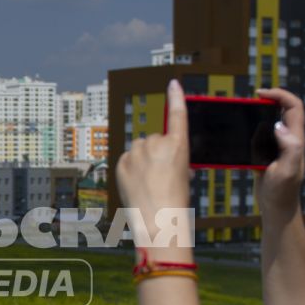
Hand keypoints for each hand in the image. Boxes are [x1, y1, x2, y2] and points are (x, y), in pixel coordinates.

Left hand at [115, 79, 193, 256]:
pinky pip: (127, 159)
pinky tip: (138, 184)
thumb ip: (172, 158)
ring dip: (143, 160)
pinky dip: (131, 168)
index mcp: (178, 146)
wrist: (157, 221)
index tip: (173, 83)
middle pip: (155, 140)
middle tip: (162, 176)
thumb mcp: (183, 175)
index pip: (177, 115)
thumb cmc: (175, 202)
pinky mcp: (122, 162)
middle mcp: (157, 143)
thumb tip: (162, 156)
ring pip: (140, 149)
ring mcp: (137, 152)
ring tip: (149, 183)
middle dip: (157, 153)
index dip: (176, 98)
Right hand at [254, 86, 304, 218]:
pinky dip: (251, 128)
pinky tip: (238, 133)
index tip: (260, 94)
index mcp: (295, 139)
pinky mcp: (267, 153)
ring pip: (271, 120)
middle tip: (249, 101)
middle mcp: (288, 139)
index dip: (280, 95)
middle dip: (269, 99)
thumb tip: (279, 126)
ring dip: (258, 112)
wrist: (277, 208)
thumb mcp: (288, 170)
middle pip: (283, 109)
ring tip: (242, 113)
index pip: (293, 106)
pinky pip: (261, 134)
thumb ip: (290, 148)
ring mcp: (278, 146)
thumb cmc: (283, 192)